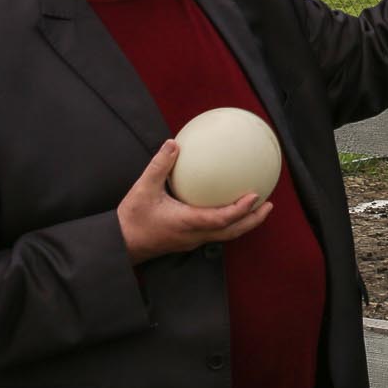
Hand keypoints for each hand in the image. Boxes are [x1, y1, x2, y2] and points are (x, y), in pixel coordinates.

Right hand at [117, 140, 272, 264]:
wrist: (119, 243)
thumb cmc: (131, 218)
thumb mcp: (143, 188)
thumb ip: (160, 165)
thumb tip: (174, 143)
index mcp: (187, 222)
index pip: (222, 219)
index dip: (241, 210)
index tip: (256, 196)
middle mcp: (194, 235)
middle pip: (232, 232)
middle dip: (253, 220)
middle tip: (269, 205)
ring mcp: (191, 240)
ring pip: (224, 235)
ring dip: (243, 223)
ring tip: (256, 207)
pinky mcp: (186, 240)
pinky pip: (213, 232)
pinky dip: (227, 222)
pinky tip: (226, 208)